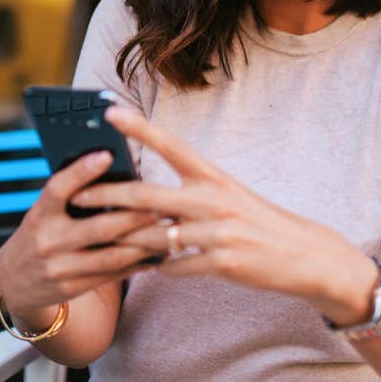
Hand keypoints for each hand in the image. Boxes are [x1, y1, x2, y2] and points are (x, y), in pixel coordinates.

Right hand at [0, 151, 161, 321]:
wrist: (14, 282)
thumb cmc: (39, 235)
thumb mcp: (43, 213)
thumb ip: (69, 198)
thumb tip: (112, 172)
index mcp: (39, 214)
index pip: (58, 188)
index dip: (80, 170)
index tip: (106, 154)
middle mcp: (47, 241)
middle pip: (98, 227)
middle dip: (135, 216)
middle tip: (162, 202)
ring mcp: (60, 268)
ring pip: (111, 255)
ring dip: (144, 243)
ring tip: (167, 230)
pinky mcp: (72, 288)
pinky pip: (111, 275)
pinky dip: (137, 264)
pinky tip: (156, 253)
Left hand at [69, 107, 378, 324]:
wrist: (304, 254)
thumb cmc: (259, 222)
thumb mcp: (228, 196)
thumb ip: (190, 194)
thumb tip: (146, 199)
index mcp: (214, 176)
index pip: (171, 145)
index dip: (139, 128)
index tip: (109, 112)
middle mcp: (214, 199)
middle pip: (148, 196)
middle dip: (107, 197)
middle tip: (76, 198)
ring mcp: (218, 231)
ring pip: (155, 236)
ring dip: (126, 242)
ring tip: (100, 242)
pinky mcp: (222, 262)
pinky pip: (177, 267)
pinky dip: (162, 269)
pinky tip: (153, 270)